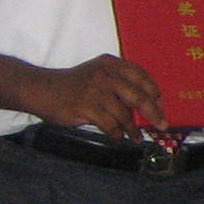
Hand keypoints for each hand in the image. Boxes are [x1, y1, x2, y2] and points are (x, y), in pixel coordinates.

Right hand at [26, 54, 163, 139]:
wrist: (41, 89)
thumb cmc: (73, 84)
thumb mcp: (96, 73)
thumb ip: (118, 83)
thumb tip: (145, 104)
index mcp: (110, 64)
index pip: (141, 76)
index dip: (154, 92)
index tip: (161, 105)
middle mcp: (105, 75)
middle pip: (138, 96)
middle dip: (153, 113)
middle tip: (162, 125)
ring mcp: (95, 91)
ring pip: (124, 114)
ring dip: (133, 129)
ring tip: (137, 137)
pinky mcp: (86, 107)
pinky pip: (110, 125)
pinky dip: (117, 134)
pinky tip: (119, 138)